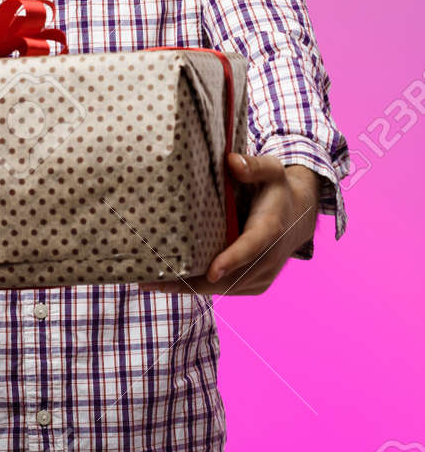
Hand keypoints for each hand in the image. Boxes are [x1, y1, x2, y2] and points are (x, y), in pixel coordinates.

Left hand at [139, 152, 320, 295]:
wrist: (298, 215)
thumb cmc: (276, 188)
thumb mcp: (271, 169)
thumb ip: (253, 166)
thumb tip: (231, 161)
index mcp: (271, 228)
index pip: (252, 246)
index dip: (232, 259)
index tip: (213, 270)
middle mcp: (269, 258)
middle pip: (231, 277)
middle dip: (193, 281)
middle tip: (153, 280)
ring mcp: (263, 275)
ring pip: (225, 288)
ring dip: (190, 288)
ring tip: (153, 283)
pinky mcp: (255, 284)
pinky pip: (227, 290)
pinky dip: (201, 288)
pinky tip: (173, 283)